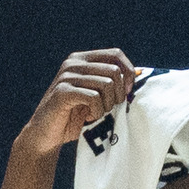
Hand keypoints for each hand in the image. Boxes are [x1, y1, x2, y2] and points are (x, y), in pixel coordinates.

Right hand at [17, 47, 137, 154]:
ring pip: (106, 84)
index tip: (127, 92)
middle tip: (108, 108)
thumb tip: (140, 75)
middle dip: (118, 94)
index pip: (116, 54)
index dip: (128, 73)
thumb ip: (113, 83)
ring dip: (107, 105)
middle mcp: (73, 63)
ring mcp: (66, 76)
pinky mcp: (62, 91)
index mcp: (83, 59)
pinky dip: (97, 112)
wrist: (48, 133)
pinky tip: (88, 117)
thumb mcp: (98, 96)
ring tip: (96, 113)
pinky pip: (94, 97)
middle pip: (114, 71)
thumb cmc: (77, 115)